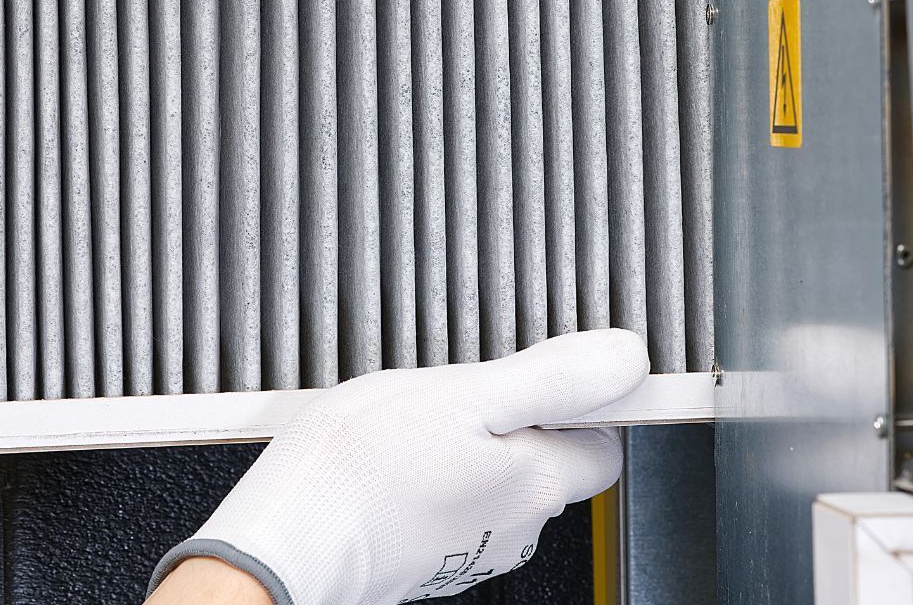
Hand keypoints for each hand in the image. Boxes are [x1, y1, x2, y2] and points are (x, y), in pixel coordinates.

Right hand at [148, 329, 648, 604]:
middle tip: (470, 388)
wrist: (285, 542)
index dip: (585, 403)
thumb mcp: (467, 394)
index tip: (549, 373)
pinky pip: (456, 496)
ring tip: (425, 417)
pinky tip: (400, 451)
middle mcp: (514, 524)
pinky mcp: (428, 553)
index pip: (604, 446)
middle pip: (549, 460)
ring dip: (475, 440)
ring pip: (498, 476)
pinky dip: (440, 469)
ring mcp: (470, 545)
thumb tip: (627, 359)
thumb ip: (554, 378)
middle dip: (521, 417)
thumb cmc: (364, 469)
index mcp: (535, 482)